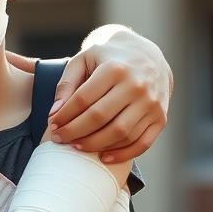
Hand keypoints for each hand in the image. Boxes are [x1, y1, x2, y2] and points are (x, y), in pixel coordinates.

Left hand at [48, 28, 172, 163]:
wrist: (148, 54)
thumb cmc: (108, 58)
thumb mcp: (84, 59)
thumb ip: (66, 83)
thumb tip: (54, 113)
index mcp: (115, 69)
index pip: (83, 99)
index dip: (64, 115)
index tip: (52, 124)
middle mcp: (136, 86)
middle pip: (99, 118)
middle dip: (74, 132)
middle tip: (59, 138)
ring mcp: (151, 103)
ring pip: (120, 134)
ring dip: (94, 145)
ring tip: (76, 146)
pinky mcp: (161, 117)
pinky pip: (142, 143)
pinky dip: (122, 154)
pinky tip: (103, 157)